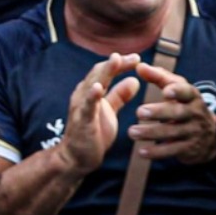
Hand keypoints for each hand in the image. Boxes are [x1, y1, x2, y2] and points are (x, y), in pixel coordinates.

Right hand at [58, 53, 141, 174]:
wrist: (77, 157)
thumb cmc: (93, 134)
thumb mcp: (109, 111)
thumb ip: (119, 95)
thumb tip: (134, 80)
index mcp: (91, 91)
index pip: (106, 71)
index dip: (121, 64)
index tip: (138, 58)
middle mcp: (83, 94)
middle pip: (100, 72)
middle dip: (117, 63)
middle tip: (135, 57)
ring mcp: (81, 106)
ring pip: (93, 83)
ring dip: (105, 71)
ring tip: (116, 60)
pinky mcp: (82, 120)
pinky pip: (87, 106)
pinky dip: (92, 95)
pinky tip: (99, 87)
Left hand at [127, 63, 215, 164]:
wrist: (209, 138)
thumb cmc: (184, 105)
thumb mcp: (176, 89)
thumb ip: (158, 77)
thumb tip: (139, 65)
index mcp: (192, 96)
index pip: (187, 91)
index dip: (177, 91)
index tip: (165, 91)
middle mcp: (195, 113)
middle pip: (177, 112)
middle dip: (159, 112)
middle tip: (139, 112)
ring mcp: (194, 132)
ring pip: (173, 133)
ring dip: (151, 133)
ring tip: (132, 132)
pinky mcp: (189, 148)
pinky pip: (173, 150)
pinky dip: (157, 152)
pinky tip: (141, 152)